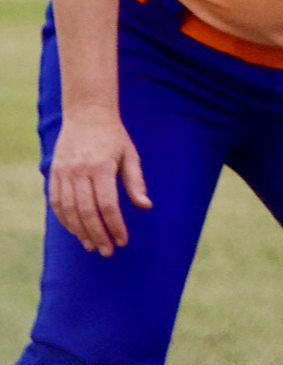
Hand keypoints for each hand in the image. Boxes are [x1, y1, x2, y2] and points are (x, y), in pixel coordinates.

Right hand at [49, 110, 152, 255]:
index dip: (115, 226)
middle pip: (86, 211)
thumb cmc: (114, 136)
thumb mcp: (130, 155)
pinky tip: (76, 231)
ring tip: (93, 246)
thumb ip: (136, 182)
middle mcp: (80, 170)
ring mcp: (64, 172)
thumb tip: (146, 206)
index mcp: (101, 166)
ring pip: (68, 210)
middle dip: (98, 234)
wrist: (87, 113)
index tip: (122, 241)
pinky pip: (56, 202)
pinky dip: (64, 220)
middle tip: (108, 251)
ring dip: (80, 232)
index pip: (107, 205)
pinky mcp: (54, 172)